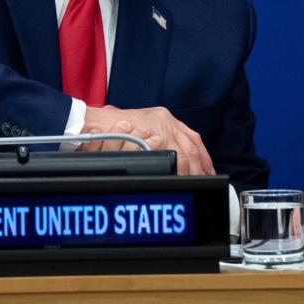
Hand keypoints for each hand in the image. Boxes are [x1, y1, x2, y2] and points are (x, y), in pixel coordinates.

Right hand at [80, 105, 214, 175]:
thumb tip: (169, 157)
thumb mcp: (139, 127)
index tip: (209, 169)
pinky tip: (179, 179)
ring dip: (190, 171)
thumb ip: (154, 137)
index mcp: (164, 118)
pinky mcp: (152, 138)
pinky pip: (171, 157)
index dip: (203, 155)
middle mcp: (166, 122)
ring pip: (185, 154)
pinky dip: (177, 170)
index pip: (192, 138)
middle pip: (192, 147)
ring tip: (192, 184)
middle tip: (205, 181)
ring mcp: (159, 129)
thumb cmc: (111, 128)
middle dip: (201, 167)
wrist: (94, 123)